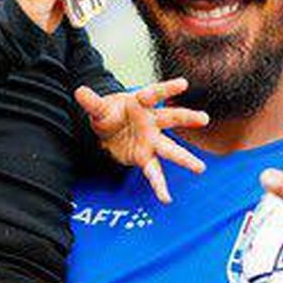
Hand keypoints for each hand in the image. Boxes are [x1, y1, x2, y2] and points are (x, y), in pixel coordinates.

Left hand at [75, 78, 207, 202]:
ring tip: (200, 168)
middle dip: (186, 118)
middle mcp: (151, 121)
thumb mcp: (99, 109)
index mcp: (140, 104)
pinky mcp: (146, 157)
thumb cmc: (110, 114)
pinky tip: (166, 198)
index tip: (183, 84)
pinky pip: (154, 172)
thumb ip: (92, 103)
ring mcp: (151, 140)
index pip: (155, 94)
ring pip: (170, 149)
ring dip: (185, 158)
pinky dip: (159, 186)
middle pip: (171, 118)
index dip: (168, 89)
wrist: (109, 130)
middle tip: (203, 119)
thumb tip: (79, 91)